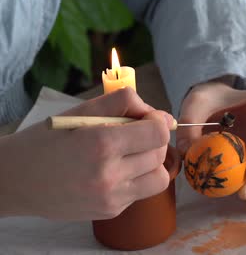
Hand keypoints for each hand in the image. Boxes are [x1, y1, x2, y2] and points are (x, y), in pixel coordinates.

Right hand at [0, 88, 174, 220]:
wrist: (15, 180)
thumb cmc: (46, 141)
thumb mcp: (81, 112)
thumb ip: (123, 103)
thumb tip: (158, 114)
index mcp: (101, 144)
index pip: (158, 133)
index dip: (157, 121)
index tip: (146, 118)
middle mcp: (109, 175)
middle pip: (160, 153)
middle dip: (154, 140)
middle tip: (135, 133)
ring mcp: (111, 197)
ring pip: (159, 177)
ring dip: (152, 162)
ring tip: (131, 153)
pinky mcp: (110, 210)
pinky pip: (141, 191)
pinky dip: (137, 178)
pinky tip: (115, 170)